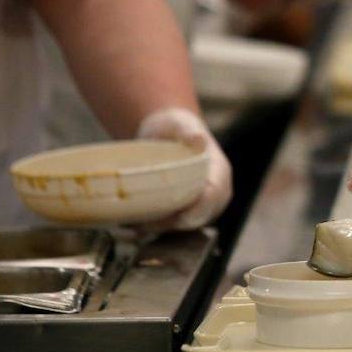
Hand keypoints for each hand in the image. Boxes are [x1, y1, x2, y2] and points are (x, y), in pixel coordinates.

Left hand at [137, 108, 232, 229]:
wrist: (167, 134)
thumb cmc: (175, 126)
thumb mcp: (180, 124)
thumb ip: (188, 132)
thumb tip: (198, 140)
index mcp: (219, 172)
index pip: (215, 195)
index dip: (200, 208)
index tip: (181, 217)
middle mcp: (214, 193)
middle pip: (199, 216)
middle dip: (173, 223)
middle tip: (144, 224)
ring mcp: (200, 205)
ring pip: (183, 225)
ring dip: (159, 227)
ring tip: (133, 226)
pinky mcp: (184, 212)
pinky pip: (171, 226)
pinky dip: (152, 227)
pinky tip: (132, 225)